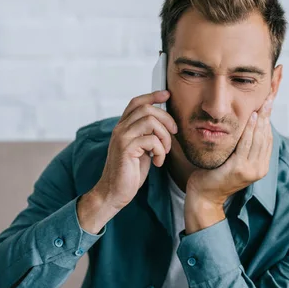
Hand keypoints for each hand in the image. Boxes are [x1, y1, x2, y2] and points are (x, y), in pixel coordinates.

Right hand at [94, 90, 177, 210]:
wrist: (114, 193)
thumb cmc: (130, 173)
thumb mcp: (142, 150)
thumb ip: (148, 136)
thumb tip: (165, 125)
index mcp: (123, 127)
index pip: (136, 103)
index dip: (152, 96)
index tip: (167, 95)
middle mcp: (120, 129)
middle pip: (147, 109)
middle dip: (166, 119)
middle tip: (174, 133)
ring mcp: (121, 138)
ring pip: (150, 121)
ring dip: (165, 137)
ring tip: (164, 152)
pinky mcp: (126, 148)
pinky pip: (151, 140)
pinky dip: (160, 151)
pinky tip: (157, 163)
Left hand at [186, 96, 273, 209]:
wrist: (204, 196)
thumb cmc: (215, 176)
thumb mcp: (234, 162)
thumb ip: (243, 149)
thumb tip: (246, 129)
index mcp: (260, 167)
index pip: (268, 140)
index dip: (269, 121)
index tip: (268, 105)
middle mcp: (259, 169)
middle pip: (266, 137)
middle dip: (268, 117)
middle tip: (269, 99)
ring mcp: (250, 169)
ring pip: (259, 139)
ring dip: (261, 120)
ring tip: (262, 105)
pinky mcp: (239, 168)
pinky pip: (246, 144)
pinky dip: (250, 129)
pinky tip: (252, 117)